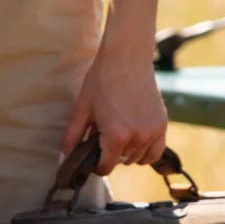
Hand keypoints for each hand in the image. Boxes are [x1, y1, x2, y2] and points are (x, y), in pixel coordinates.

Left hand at [60, 35, 167, 175]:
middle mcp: (137, 137)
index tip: (92, 154)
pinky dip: (146, 150)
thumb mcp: (83, 107)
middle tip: (104, 131)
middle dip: (110, 152)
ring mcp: (152, 131)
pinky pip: (156, 151)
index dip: (96, 164)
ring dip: (128, 151)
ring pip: (138, 158)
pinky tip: (136, 138)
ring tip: (118, 129)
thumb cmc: (102, 79)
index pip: (106, 167)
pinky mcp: (162, 124)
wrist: (127, 56)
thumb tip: (62, 160)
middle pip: (121, 161)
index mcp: (116, 136)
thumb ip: (72, 136)